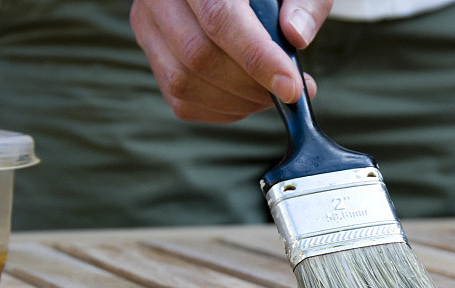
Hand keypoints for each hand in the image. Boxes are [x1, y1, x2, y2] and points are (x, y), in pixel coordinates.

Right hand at [131, 0, 332, 122]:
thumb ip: (304, 3)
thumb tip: (295, 36)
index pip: (220, 19)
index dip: (257, 59)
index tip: (291, 88)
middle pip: (199, 56)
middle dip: (251, 86)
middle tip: (289, 92)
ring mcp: (150, 27)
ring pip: (185, 83)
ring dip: (237, 102)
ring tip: (270, 94)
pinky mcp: (152, 56)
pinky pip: (182, 101)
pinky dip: (221, 110)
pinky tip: (247, 98)